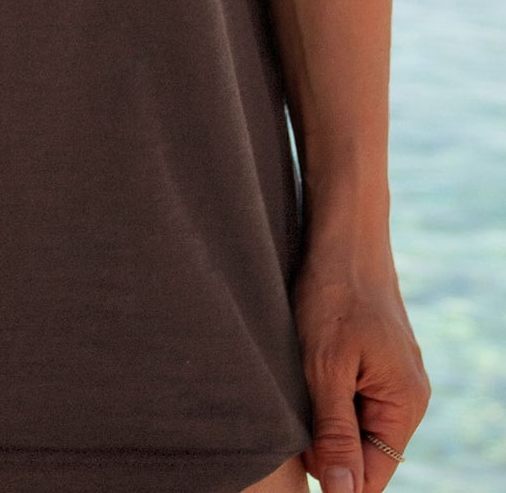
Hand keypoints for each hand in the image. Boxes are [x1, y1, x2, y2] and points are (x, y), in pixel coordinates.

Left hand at [292, 230, 429, 490]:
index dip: (334, 475)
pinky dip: (325, 388)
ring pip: (352, 419)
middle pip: (363, 449)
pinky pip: (350, 392)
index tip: (297, 455)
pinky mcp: (373, 356)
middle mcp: (407, 394)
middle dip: (325, 440)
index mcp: (405, 403)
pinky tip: (304, 365)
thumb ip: (334, 431)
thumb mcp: (325, 367)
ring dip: (322, 412)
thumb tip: (341, 491)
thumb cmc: (332, 293)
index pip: (373, 473)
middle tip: (292, 406)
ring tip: (299, 378)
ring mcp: (392, 374)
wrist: (342, 232)